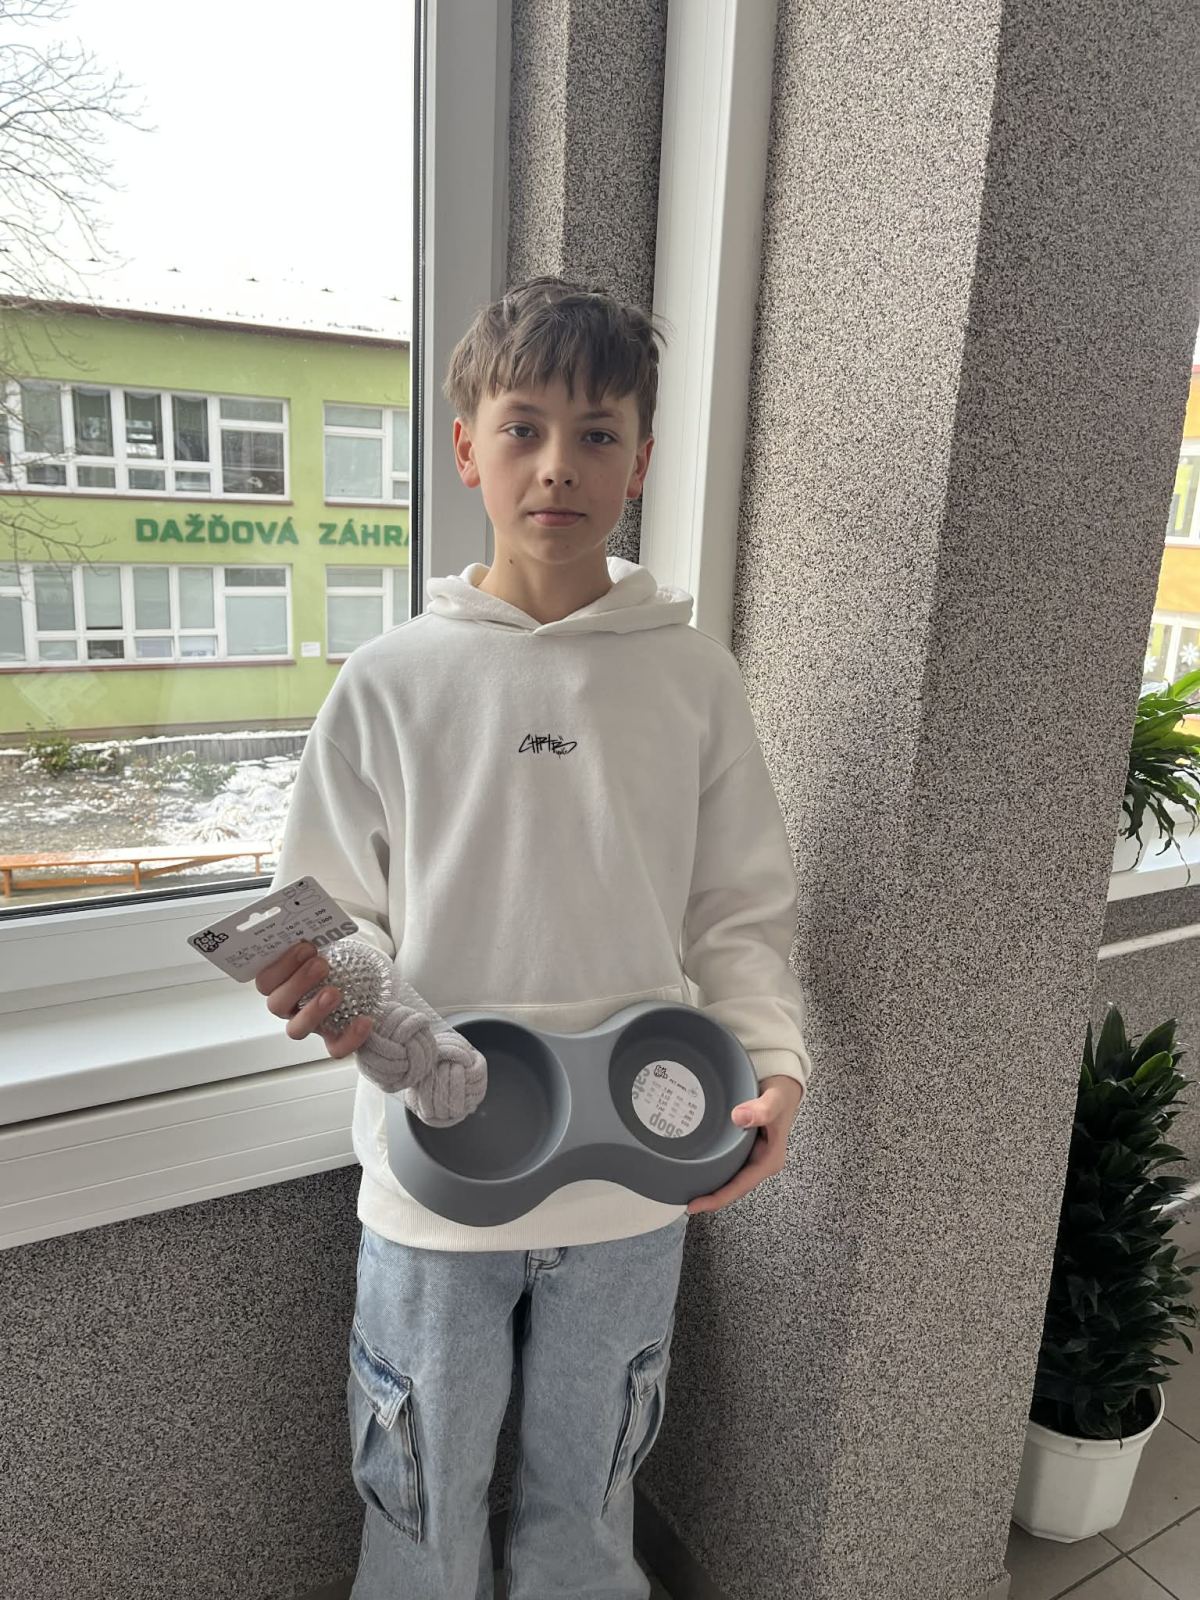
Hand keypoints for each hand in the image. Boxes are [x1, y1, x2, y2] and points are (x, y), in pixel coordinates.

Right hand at [256, 940, 375, 1058]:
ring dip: (313, 1010)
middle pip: (277, 1004)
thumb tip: (314, 923)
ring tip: (335, 992)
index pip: (265, 980)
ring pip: (297, 1029)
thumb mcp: (326, 947)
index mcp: (281, 983)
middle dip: (298, 983)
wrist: (367, 985)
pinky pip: (335, 1048)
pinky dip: (350, 1037)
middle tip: (321, 965)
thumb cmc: (337, 962)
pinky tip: (365, 1020)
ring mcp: (310, 1025)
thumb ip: (315, 940)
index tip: (305, 946)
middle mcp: (290, 1007)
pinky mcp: (334, 1040)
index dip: (280, 964)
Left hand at [685, 1075, 805, 1214]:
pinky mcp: (744, 1150)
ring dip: (710, 1185)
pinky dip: (711, 1168)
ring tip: (685, 1188)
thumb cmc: (782, 1096)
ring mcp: (752, 1158)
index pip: (741, 1186)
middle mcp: (760, 1163)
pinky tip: (695, 1166)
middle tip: (683, 1200)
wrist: (784, 1088)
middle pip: (733, 1188)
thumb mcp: (775, 1100)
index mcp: (769, 1161)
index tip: (695, 1205)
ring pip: (729, 1178)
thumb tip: (740, 1117)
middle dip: (710, 1197)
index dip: (718, 1198)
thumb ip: (762, 1109)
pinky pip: (726, 1164)